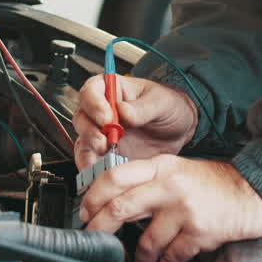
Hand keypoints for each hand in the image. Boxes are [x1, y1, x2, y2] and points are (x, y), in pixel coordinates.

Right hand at [74, 75, 197, 169]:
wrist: (179, 132)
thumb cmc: (169, 108)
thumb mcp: (162, 102)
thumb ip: (143, 107)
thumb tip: (123, 111)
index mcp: (113, 90)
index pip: (91, 91)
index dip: (94, 104)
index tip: (106, 117)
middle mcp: (101, 111)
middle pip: (82, 118)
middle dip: (90, 131)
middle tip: (105, 141)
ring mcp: (102, 134)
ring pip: (83, 141)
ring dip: (89, 151)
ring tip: (105, 157)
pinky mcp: (105, 155)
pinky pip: (91, 161)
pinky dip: (93, 168)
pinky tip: (105, 170)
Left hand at [79, 155, 261, 261]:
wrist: (256, 192)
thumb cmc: (217, 183)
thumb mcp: (178, 169)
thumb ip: (149, 181)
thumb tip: (114, 200)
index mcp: (161, 166)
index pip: (114, 177)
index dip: (93, 197)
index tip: (85, 211)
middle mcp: (169, 185)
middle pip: (119, 207)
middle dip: (100, 229)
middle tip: (94, 239)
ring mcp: (184, 209)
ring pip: (145, 240)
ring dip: (137, 259)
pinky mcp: (199, 231)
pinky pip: (170, 256)